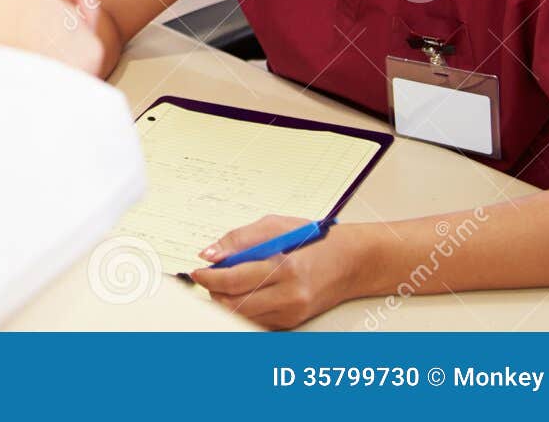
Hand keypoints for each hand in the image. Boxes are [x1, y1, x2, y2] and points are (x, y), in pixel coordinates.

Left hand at [188, 216, 370, 329]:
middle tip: (206, 278)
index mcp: (285, 268)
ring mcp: (291, 313)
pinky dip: (243, 308)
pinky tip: (242, 293)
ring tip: (223, 284)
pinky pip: (256, 320)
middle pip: (234, 304)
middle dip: (214, 291)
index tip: (197, 272)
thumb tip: (209, 254)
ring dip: (225, 301)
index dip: (209, 277)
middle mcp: (289, 296)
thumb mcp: (275, 226)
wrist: (351, 263)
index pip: (234, 280)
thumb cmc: (314, 240)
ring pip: (242, 316)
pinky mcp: (292, 322)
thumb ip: (239, 240)